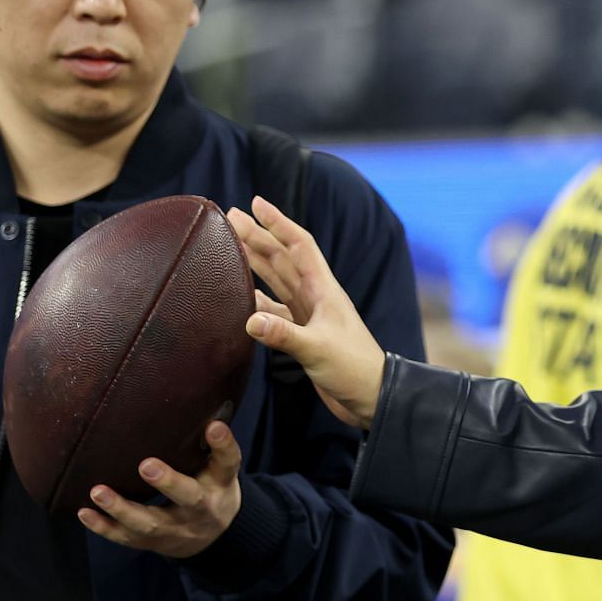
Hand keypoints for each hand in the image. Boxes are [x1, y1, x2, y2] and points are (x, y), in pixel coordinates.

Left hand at [77, 420, 241, 557]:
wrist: (213, 536)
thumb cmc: (211, 487)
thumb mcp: (219, 467)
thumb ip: (210, 443)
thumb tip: (204, 409)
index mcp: (220, 483)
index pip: (227, 463)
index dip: (223, 445)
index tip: (213, 426)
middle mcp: (202, 509)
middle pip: (189, 498)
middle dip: (168, 483)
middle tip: (146, 465)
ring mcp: (176, 530)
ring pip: (150, 524)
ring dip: (122, 509)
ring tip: (98, 491)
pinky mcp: (152, 542)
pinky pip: (126, 538)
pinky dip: (104, 527)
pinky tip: (84, 512)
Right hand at [228, 195, 386, 428]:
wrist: (370, 397)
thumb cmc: (354, 368)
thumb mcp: (318, 349)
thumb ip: (283, 335)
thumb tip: (249, 320)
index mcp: (323, 290)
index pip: (299, 245)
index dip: (278, 222)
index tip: (257, 203)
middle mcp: (314, 297)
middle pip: (282, 258)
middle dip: (257, 236)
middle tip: (231, 217)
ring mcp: (308, 315)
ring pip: (276, 281)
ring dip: (255, 262)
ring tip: (231, 245)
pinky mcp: (302, 334)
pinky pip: (273, 310)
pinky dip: (255, 301)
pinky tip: (240, 296)